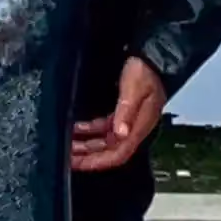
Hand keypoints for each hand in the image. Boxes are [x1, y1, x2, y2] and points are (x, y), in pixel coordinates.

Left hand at [71, 57, 166, 173]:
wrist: (153, 56)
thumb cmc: (146, 70)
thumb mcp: (134, 89)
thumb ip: (126, 111)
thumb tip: (120, 133)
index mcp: (140, 126)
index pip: (118, 154)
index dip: (97, 162)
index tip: (78, 163)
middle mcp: (134, 127)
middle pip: (109, 151)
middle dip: (87, 156)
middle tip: (67, 156)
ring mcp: (128, 121)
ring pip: (104, 141)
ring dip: (86, 145)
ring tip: (68, 144)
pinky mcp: (123, 113)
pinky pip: (104, 128)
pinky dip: (90, 131)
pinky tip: (78, 128)